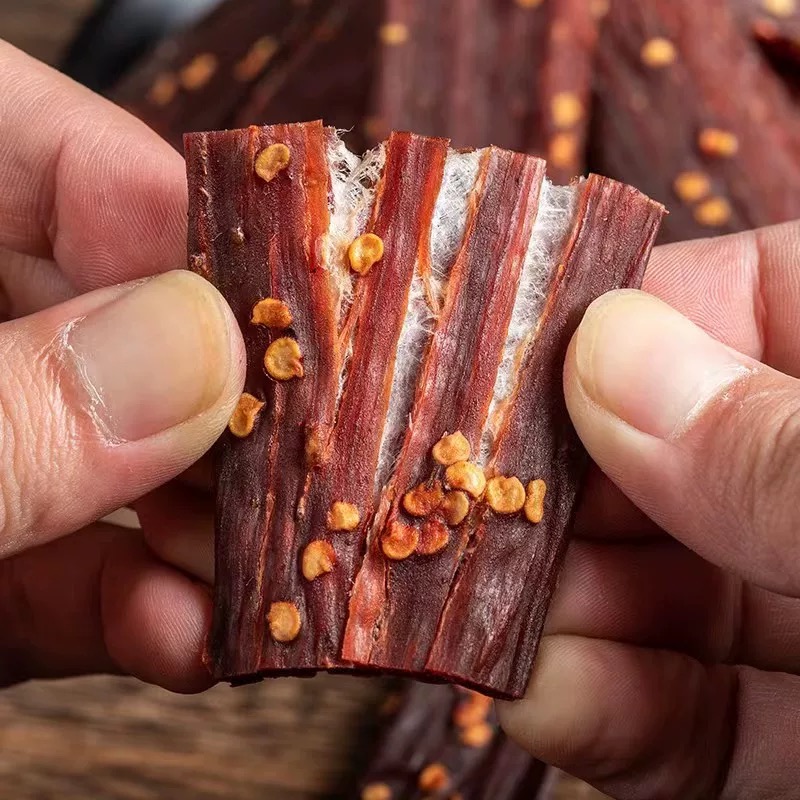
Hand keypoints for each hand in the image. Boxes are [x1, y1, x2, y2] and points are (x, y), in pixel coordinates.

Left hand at [0, 41, 243, 690]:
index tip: (275, 305)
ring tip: (255, 573)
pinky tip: (188, 632)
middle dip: (215, 406)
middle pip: (106, 319)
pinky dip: (136, 607)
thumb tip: (190, 357)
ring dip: (194, 528)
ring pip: (105, 459)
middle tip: (297, 458)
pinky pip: (64, 571)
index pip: (41, 146)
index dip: (176, 219)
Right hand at [499, 220, 799, 797]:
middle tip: (442, 508)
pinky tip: (545, 700)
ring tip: (468, 617)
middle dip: (547, 492)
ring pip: (660, 588)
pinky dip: (616, 712)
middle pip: (660, 454)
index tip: (482, 364)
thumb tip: (605, 355)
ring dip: (555, 612)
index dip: (596, 322)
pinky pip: (700, 713)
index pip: (724, 296)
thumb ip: (780, 448)